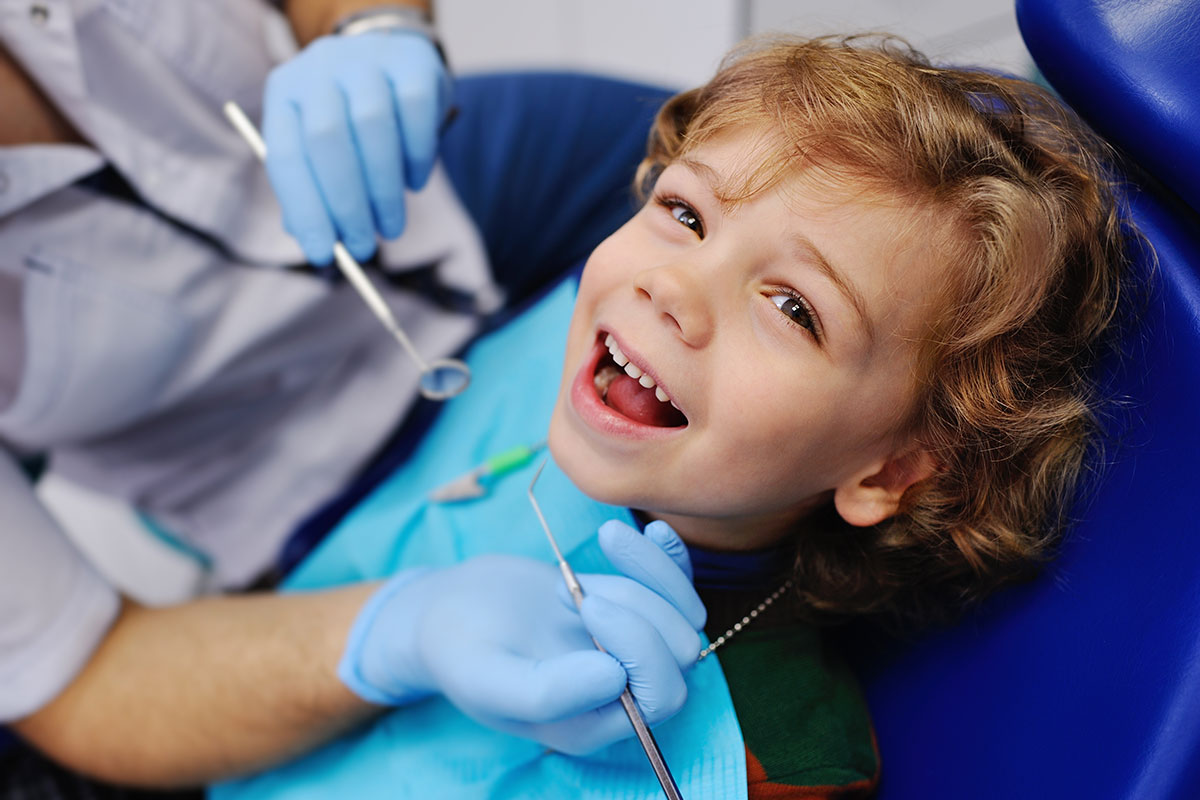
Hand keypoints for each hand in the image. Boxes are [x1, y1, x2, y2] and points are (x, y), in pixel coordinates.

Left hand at [262, 31, 450, 264]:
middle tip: (363, 247)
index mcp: (284, 92)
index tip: (323, 254)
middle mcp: (319, 67)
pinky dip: (416, 159)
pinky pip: (415, 113)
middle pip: (327, 140)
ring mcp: (366, 58)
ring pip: (372, 126)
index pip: (285, 156)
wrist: (391, 60)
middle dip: (346, 204)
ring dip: (383, 190)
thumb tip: (318, 244)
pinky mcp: (412, 60)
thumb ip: (314, 189)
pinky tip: (415, 183)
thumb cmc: (350, 120)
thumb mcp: (321, 149)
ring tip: (392, 226)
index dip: (304, 210)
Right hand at [338, 519, 706, 754]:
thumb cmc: (460, 651)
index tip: (587, 604)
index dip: (640, 647)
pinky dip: (670, 556)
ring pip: (683, 613)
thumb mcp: (487, 678)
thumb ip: (545, 693)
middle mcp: (624, 691)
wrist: (449, 611)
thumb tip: (616, 679)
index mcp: (596, 722)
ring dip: (646, 574)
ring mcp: (631, 647)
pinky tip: (652, 530)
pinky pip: (676, 585)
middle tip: (568, 588)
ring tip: (580, 565)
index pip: (660, 694)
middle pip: (680, 651)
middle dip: (636, 607)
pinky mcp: (631, 607)